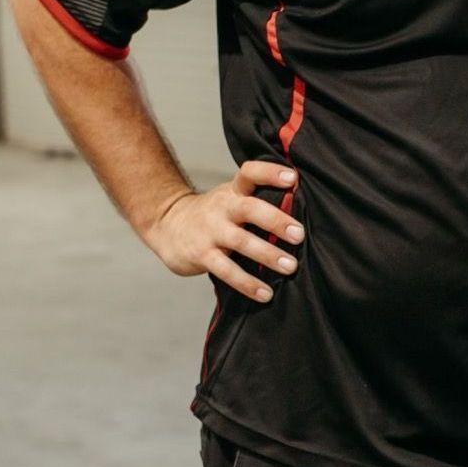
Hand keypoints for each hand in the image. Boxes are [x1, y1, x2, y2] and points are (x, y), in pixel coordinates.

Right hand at [145, 160, 304, 299]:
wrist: (166, 224)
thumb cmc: (213, 214)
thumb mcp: (231, 198)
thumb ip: (259, 202)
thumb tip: (302, 215)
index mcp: (233, 191)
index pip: (250, 173)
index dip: (271, 173)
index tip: (293, 178)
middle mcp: (223, 207)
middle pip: (250, 209)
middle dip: (276, 221)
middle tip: (299, 235)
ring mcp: (211, 231)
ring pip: (241, 242)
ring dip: (267, 254)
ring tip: (290, 266)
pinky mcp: (202, 255)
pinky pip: (227, 270)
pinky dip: (247, 283)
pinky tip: (265, 293)